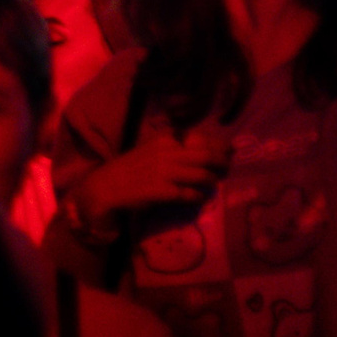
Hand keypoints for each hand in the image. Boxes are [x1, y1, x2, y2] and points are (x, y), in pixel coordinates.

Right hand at [80, 126, 232, 223]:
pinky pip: (191, 194)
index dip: (219, 145)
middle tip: (228, 168)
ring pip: (203, 175)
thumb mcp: (151, 150)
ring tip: (214, 183)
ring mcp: (166, 172)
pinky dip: (199, 196)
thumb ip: (173, 148)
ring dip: (212, 181)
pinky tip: (199, 197)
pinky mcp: (164, 191)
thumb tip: (202, 150)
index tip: (229, 150)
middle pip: (206, 156)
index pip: (200, 139)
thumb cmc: (131, 168)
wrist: (107, 187)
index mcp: (164, 140)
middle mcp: (167, 153)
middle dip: (222, 162)